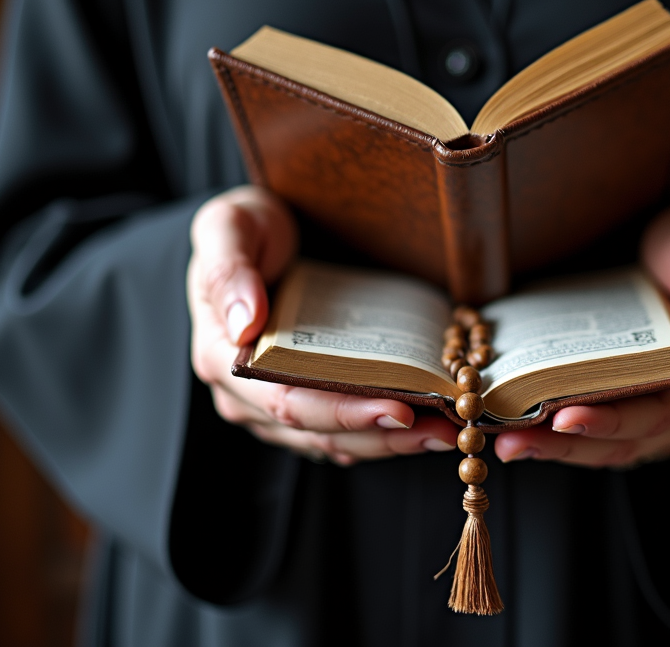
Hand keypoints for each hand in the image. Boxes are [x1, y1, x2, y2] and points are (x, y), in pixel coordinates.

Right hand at [187, 186, 457, 464]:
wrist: (256, 235)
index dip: (343, 412)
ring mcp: (272, 405)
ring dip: (391, 443)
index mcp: (221, 358)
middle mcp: (244, 394)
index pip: (286, 402)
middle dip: (383, 435)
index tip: (399, 408)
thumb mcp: (228, 227)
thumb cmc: (243, 229)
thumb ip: (229, 270)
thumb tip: (246, 324)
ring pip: (334, 441)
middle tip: (443, 430)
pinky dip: (382, 433)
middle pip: (318, 431)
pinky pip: (341, 432)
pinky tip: (424, 427)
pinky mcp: (302, 402)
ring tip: (448, 433)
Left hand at [494, 203, 669, 467]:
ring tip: (506, 443)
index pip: (663, 411)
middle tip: (513, 440)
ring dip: (555, 450)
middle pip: (628, 440)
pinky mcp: (632, 411)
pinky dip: (558, 438)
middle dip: (569, 444)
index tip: (564, 417)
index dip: (613, 421)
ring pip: (608, 448)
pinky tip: (519, 430)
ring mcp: (662, 416)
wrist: (664, 245)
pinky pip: (596, 436)